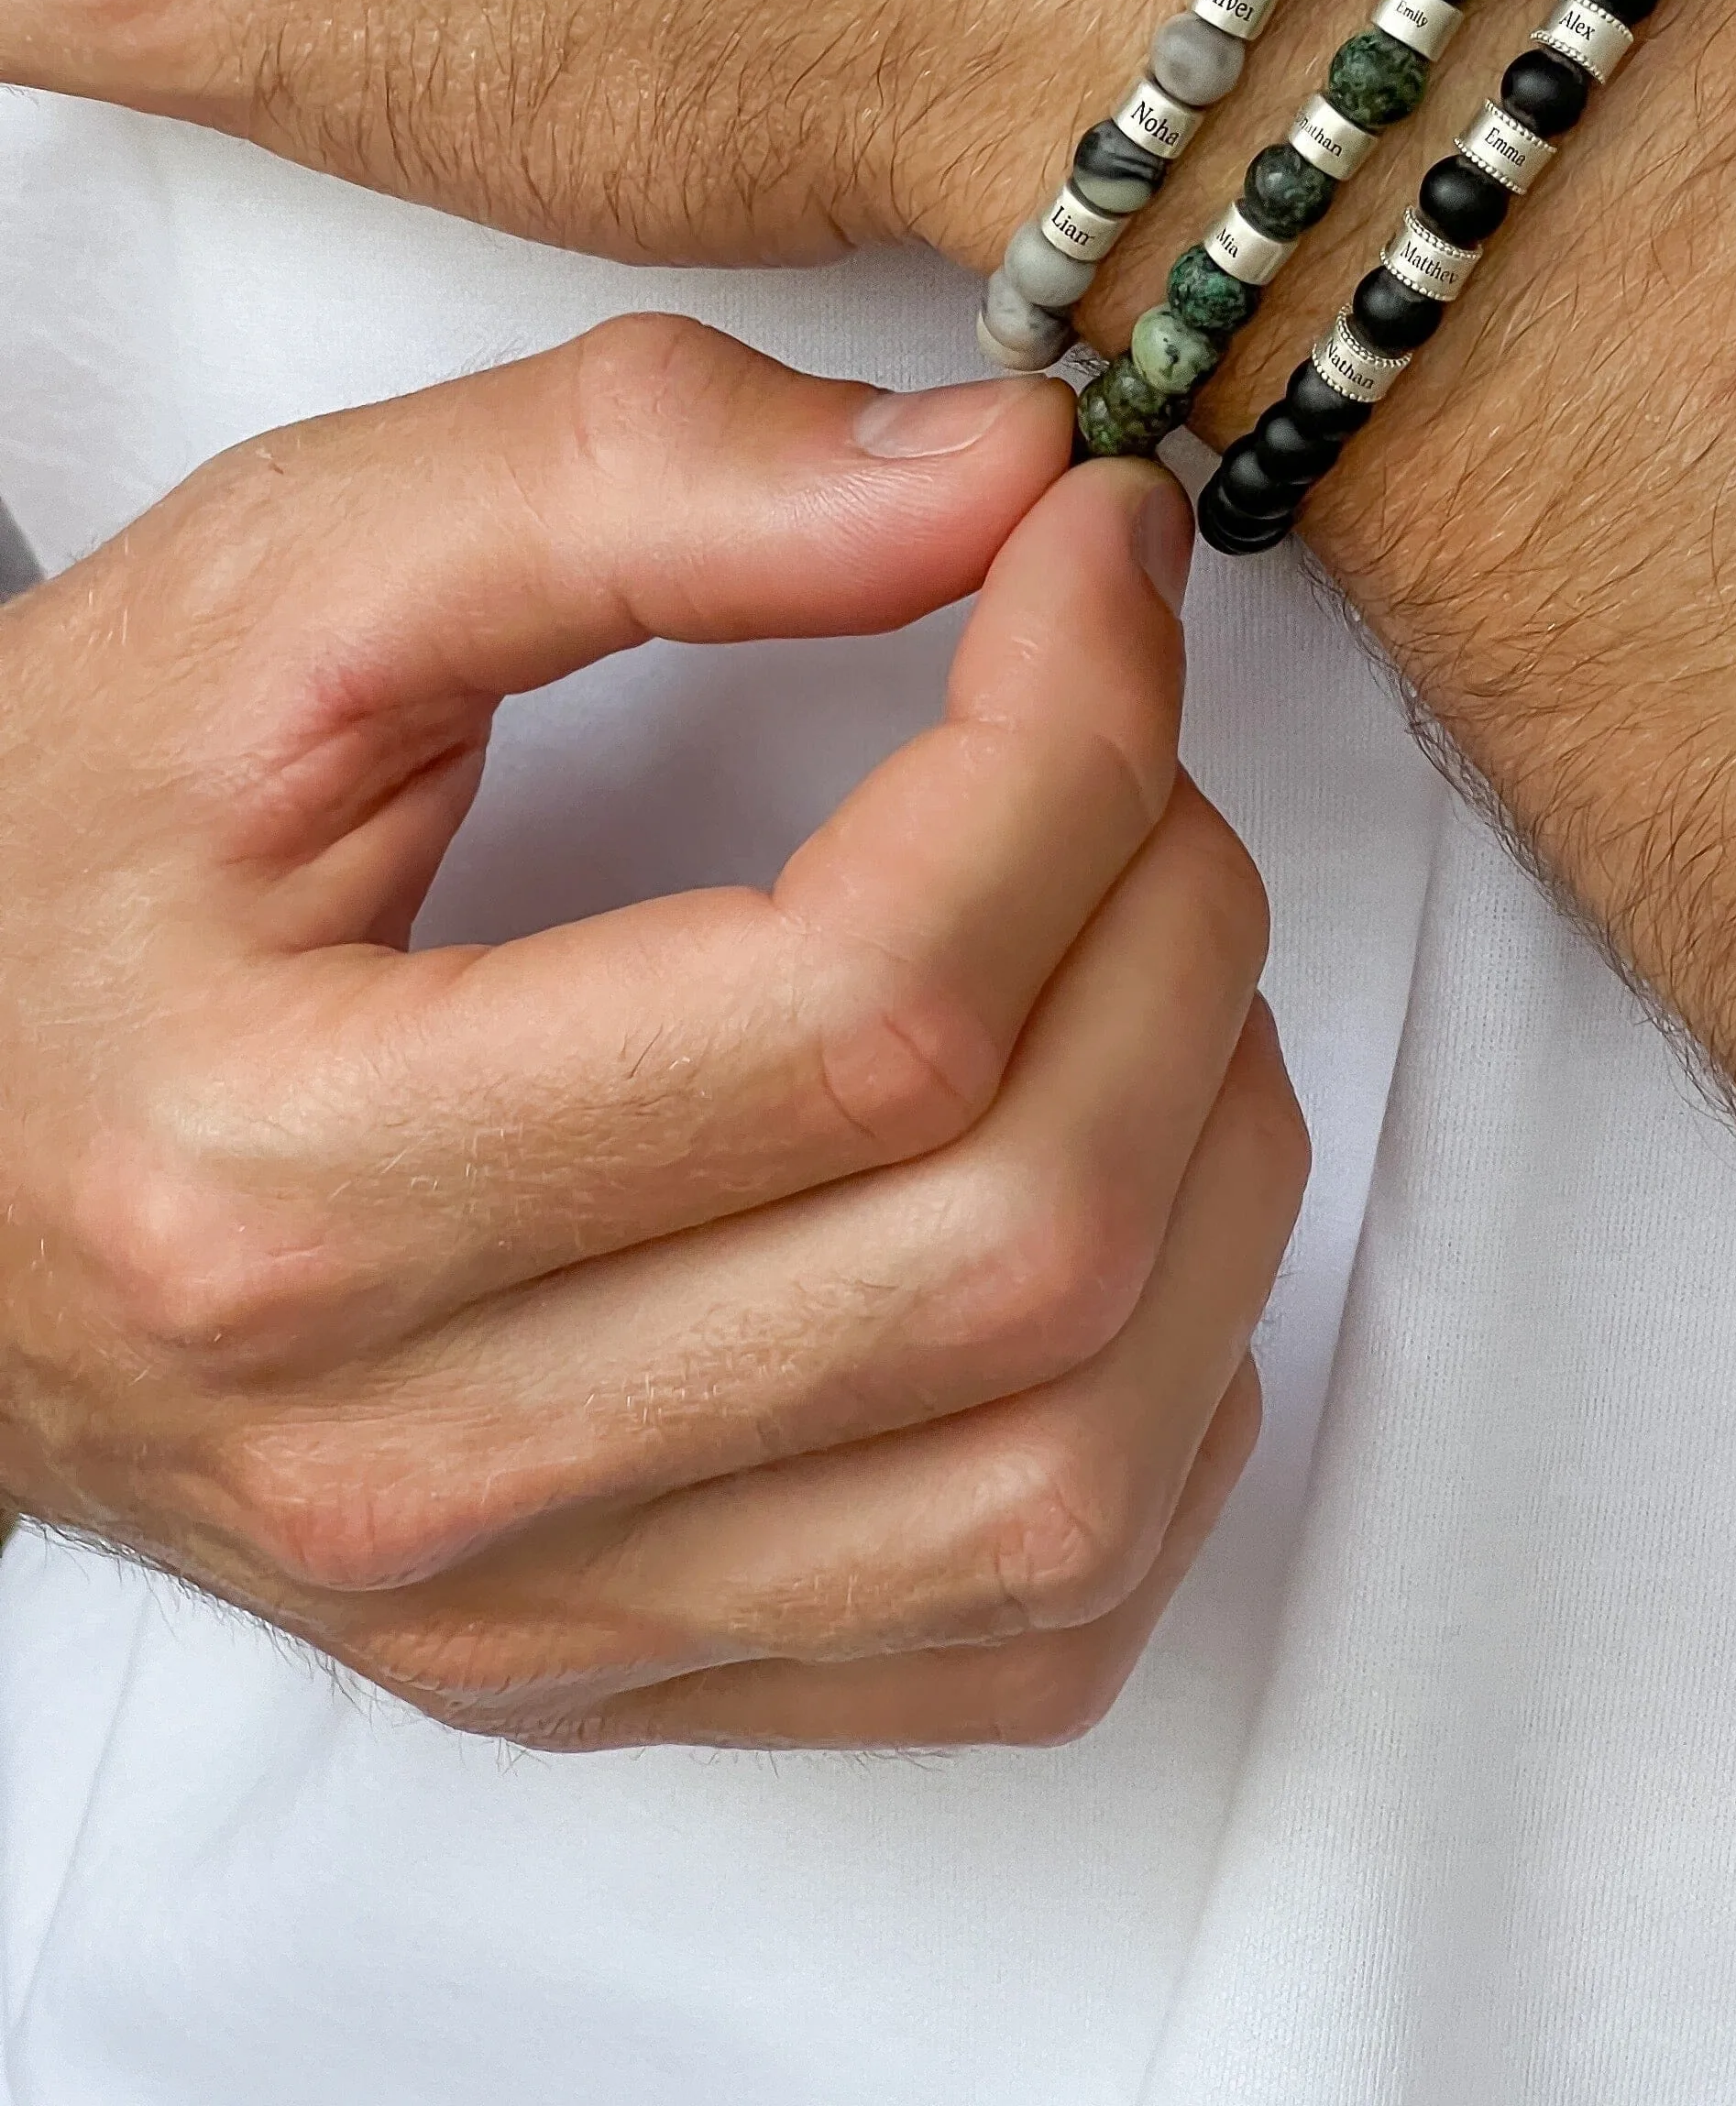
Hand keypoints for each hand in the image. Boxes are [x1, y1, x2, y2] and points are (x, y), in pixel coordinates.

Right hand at [0, 317, 1306, 1747]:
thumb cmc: (56, 859)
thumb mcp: (275, 590)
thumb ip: (621, 478)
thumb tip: (988, 480)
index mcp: (295, 1180)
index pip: (865, 1007)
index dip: (1069, 735)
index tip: (1092, 555)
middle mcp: (418, 1464)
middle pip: (1011, 1236)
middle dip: (1169, 915)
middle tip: (1128, 725)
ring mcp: (528, 1608)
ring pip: (1069, 1472)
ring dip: (1211, 1154)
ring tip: (1140, 933)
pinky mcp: (607, 1666)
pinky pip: (1027, 1626)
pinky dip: (1163, 1400)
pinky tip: (1118, 1184)